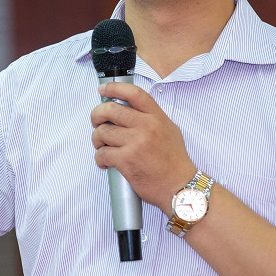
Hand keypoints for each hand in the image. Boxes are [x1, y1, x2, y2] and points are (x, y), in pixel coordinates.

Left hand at [90, 82, 196, 207]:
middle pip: (111, 109)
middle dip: (97, 114)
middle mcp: (146, 127)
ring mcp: (135, 143)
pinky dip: (100, 157)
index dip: (114, 88)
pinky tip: (105, 161)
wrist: (179, 187)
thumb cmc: (174, 162)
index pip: (134, 94)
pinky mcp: (126, 160)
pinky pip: (102, 153)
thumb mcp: (170, 130)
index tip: (103, 89)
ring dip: (97, 139)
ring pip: (103, 132)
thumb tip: (130, 110)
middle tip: (96, 121)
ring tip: (101, 145)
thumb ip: (152, 118)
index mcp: (156, 117)